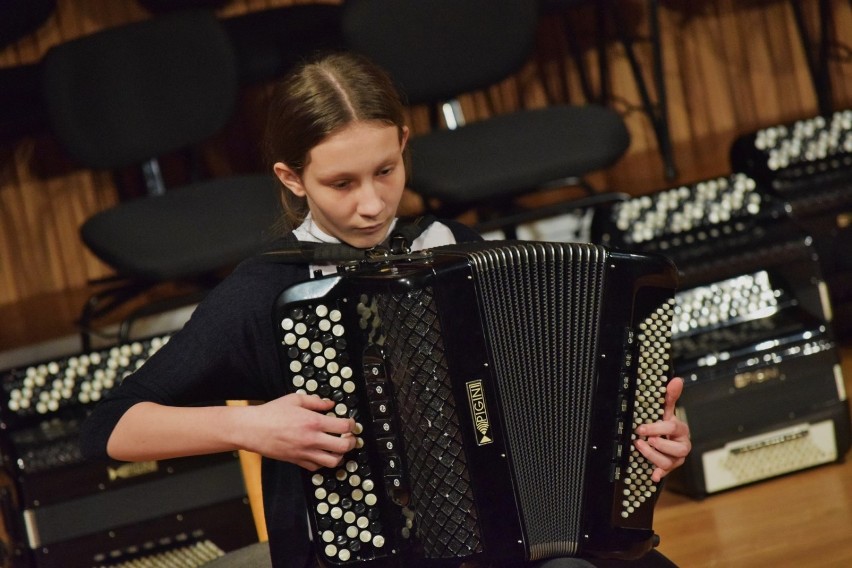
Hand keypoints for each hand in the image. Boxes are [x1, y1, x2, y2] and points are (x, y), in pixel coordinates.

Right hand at [240, 393, 356, 470]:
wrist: (252, 429)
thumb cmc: (271, 413)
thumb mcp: (295, 399)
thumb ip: (316, 401)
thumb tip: (330, 404)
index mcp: (314, 422)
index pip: (344, 427)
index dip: (352, 424)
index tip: (350, 422)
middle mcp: (312, 439)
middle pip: (344, 447)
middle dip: (352, 441)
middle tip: (350, 436)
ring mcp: (305, 453)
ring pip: (333, 461)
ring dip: (340, 455)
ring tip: (338, 447)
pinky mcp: (297, 461)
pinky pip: (317, 467)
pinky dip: (323, 462)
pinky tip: (321, 453)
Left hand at [634, 377, 690, 481]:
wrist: (667, 441)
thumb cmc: (666, 425)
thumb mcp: (666, 411)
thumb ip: (670, 397)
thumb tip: (676, 380)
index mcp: (681, 430)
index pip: (672, 428)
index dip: (657, 428)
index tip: (641, 428)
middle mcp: (682, 445)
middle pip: (677, 449)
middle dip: (658, 445)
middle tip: (641, 440)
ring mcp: (677, 458)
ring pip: (669, 461)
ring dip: (653, 456)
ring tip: (640, 447)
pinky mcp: (671, 467)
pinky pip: (667, 473)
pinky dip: (660, 474)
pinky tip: (653, 475)